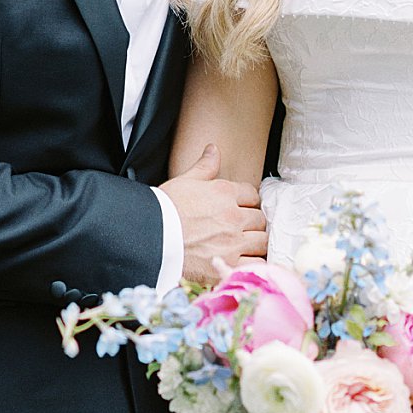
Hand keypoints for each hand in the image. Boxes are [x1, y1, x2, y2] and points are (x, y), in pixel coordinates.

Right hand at [159, 143, 266, 284]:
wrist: (149, 238)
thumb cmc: (163, 210)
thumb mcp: (183, 181)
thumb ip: (204, 166)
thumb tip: (214, 149)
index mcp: (224, 192)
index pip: (252, 194)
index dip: (247, 201)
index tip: (239, 207)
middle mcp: (233, 216)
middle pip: (260, 218)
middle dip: (252, 223)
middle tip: (240, 228)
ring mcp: (234, 241)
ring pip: (263, 241)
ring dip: (255, 242)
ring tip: (242, 245)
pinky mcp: (230, 264)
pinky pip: (257, 263)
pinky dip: (253, 262)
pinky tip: (242, 261)